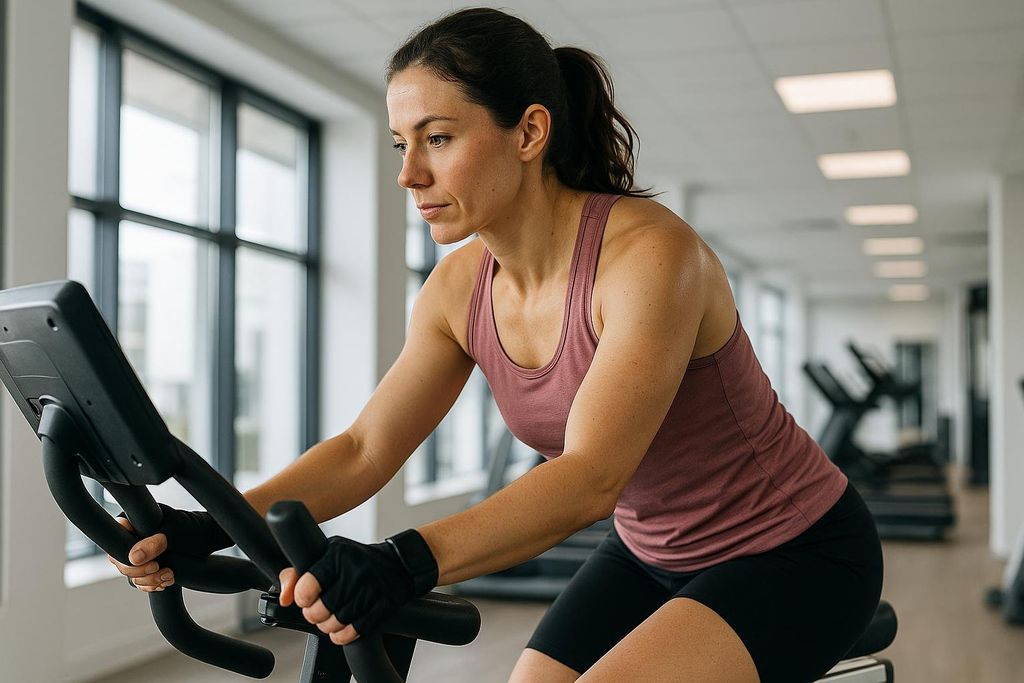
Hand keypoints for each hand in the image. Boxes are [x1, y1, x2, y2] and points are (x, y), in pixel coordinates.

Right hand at [108, 505, 233, 590]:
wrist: (208, 539)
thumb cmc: (193, 528)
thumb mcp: (175, 533)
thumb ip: (154, 543)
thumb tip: (134, 558)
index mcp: (134, 522)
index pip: (115, 540)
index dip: (124, 555)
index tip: (148, 561)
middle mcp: (133, 538)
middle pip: (120, 562)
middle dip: (139, 571)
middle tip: (159, 568)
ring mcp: (140, 553)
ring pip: (131, 575)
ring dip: (149, 580)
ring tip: (170, 575)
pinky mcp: (148, 566)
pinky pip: (141, 582)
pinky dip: (153, 585)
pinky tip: (167, 582)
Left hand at [278, 531, 437, 645]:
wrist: (397, 565)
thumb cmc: (355, 560)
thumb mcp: (327, 555)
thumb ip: (299, 572)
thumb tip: (284, 597)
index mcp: (337, 554)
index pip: (309, 583)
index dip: (302, 598)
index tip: (304, 599)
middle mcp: (355, 570)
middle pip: (322, 608)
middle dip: (314, 615)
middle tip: (316, 612)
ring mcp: (372, 587)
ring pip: (338, 621)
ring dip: (328, 626)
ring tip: (328, 619)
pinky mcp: (384, 604)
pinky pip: (357, 628)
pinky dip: (344, 634)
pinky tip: (341, 627)